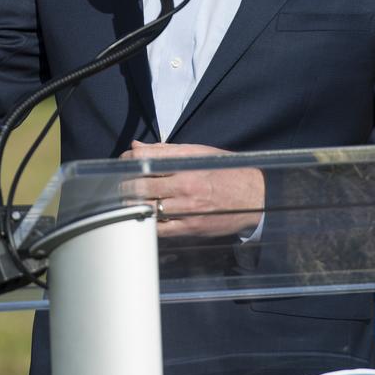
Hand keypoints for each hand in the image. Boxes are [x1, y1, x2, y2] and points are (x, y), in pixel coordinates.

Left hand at [119, 141, 263, 237]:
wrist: (256, 197)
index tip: (121, 164)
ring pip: (147, 207)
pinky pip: (159, 228)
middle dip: (124, 185)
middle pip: (141, 185)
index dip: (128, 161)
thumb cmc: (226, 172)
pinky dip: (147, 222)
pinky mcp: (191, 227)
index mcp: (187, 163)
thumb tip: (136, 147)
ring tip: (125, 202)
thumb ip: (166, 151)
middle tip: (119, 185)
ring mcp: (187, 207)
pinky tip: (142, 217)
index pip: (146, 159)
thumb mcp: (200, 154)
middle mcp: (186, 184)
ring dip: (131, 205)